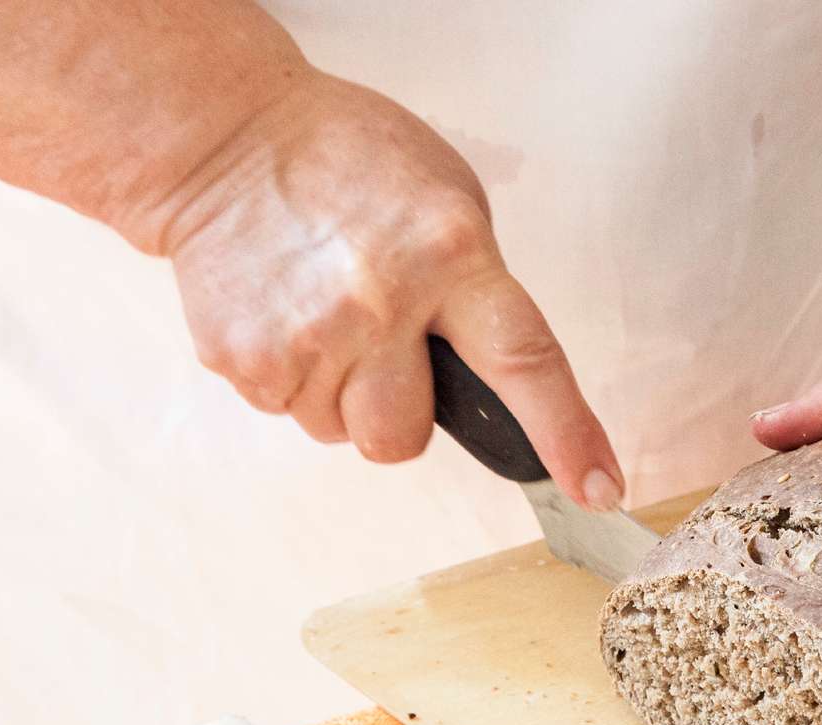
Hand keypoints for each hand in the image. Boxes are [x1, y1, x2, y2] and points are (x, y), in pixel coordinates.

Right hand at [126, 72, 624, 509]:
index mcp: (450, 253)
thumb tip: (499, 379)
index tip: (598, 487)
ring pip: (342, 432)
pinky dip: (291, 377)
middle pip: (402, 438)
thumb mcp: (450, 200)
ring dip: (340, 392)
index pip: (525, 360)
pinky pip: (286, 412)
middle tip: (381, 348)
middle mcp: (379, 302)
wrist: (223, 141)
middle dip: (399, 412)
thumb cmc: (346, 162)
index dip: (566, 434)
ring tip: (324, 314)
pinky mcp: (242, 357)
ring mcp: (305, 335)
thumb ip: (477, 289)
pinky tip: (286, 313)